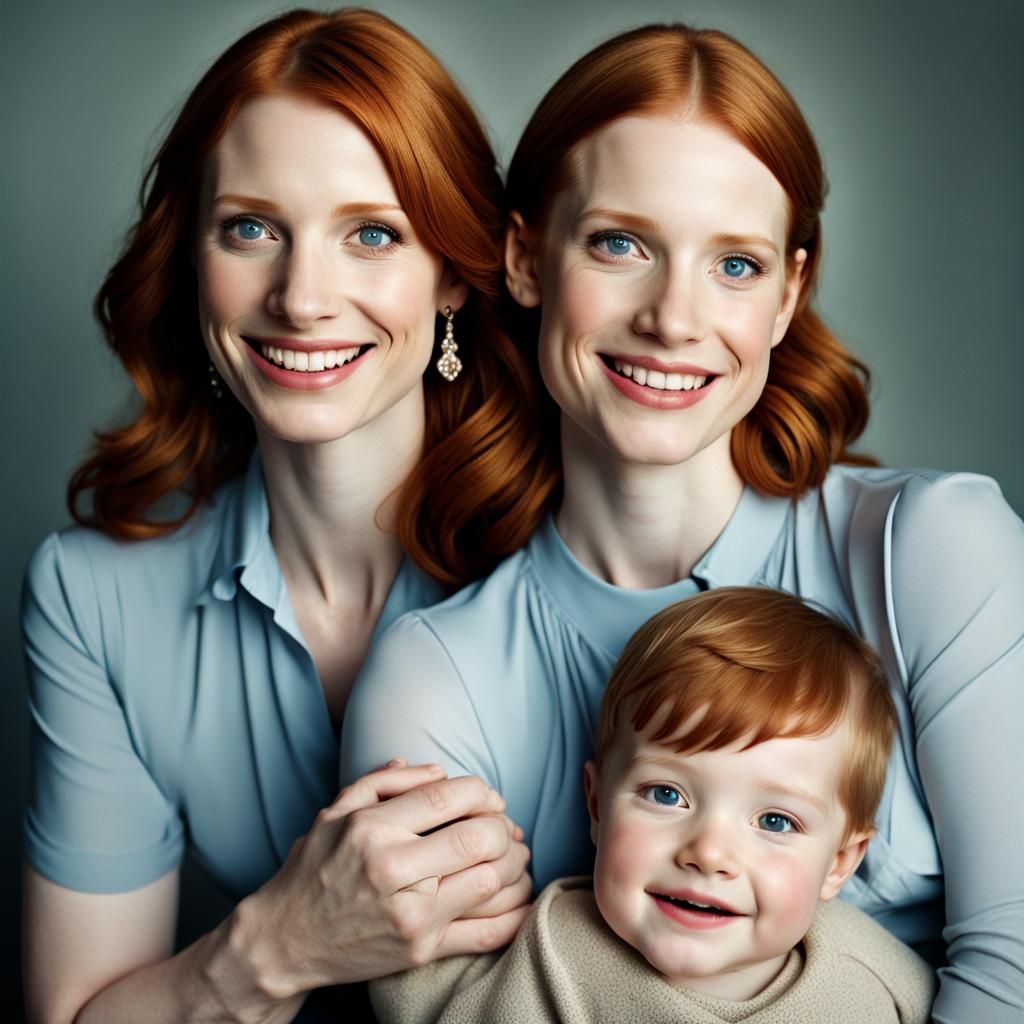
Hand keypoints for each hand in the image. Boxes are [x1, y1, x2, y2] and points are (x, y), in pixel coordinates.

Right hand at [230, 761, 530, 997]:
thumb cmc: (315, 867)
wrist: (285, 941)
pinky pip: (487, 933)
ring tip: (514, 853)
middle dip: (503, 826)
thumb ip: (387, 781)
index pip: (448, 798)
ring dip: (514, 862)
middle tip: (504, 825)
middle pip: (479, 838)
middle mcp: (394, 870)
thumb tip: (438, 770)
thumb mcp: (337, 810)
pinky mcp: (422, 950)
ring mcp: (411, 915)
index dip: (482, 792)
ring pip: (492, 881)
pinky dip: (516, 911)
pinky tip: (520, 894)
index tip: (488, 797)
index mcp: (374, 829)